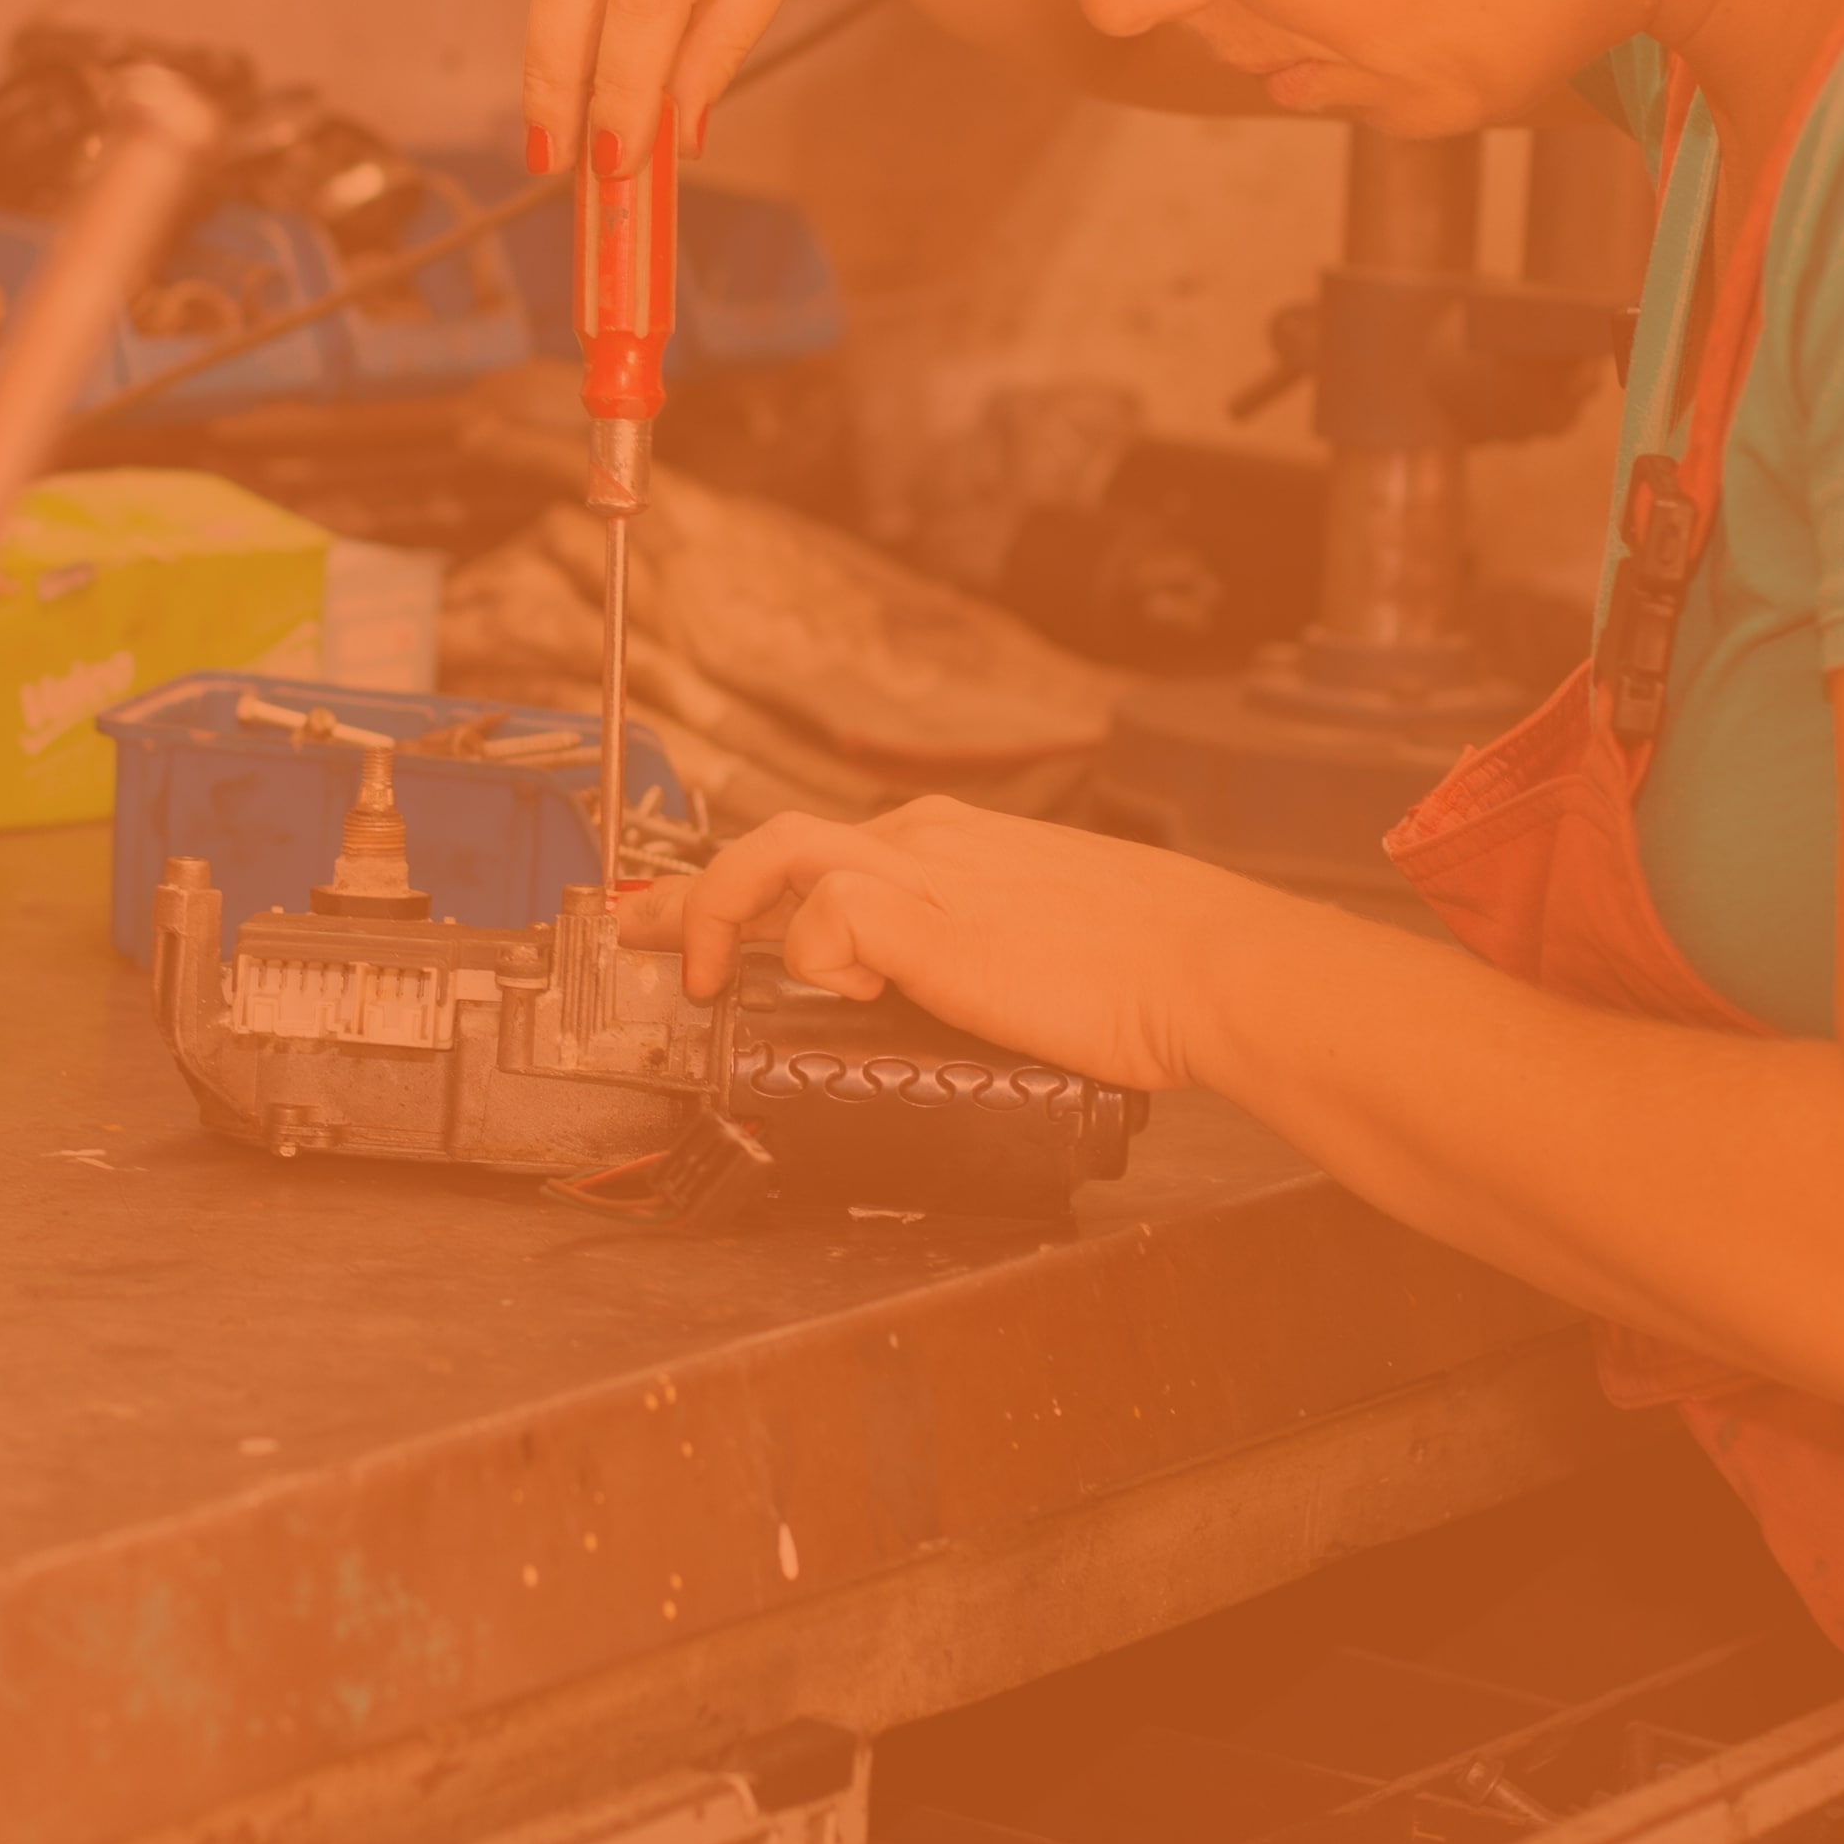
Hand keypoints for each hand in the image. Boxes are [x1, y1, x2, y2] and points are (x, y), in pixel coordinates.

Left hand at [638, 797, 1306, 1093]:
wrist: (1203, 966)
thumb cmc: (1147, 971)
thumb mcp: (1044, 943)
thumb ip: (982, 955)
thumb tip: (952, 1001)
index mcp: (955, 845)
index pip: (824, 849)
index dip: (750, 887)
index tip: (701, 922)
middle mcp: (929, 841)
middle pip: (773, 842)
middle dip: (693, 893)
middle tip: (640, 939)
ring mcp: (924, 872)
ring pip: (773, 854)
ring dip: (719, 910)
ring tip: (695, 974)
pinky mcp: (926, 917)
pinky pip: (823, 918)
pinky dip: (816, 957)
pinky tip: (854, 994)